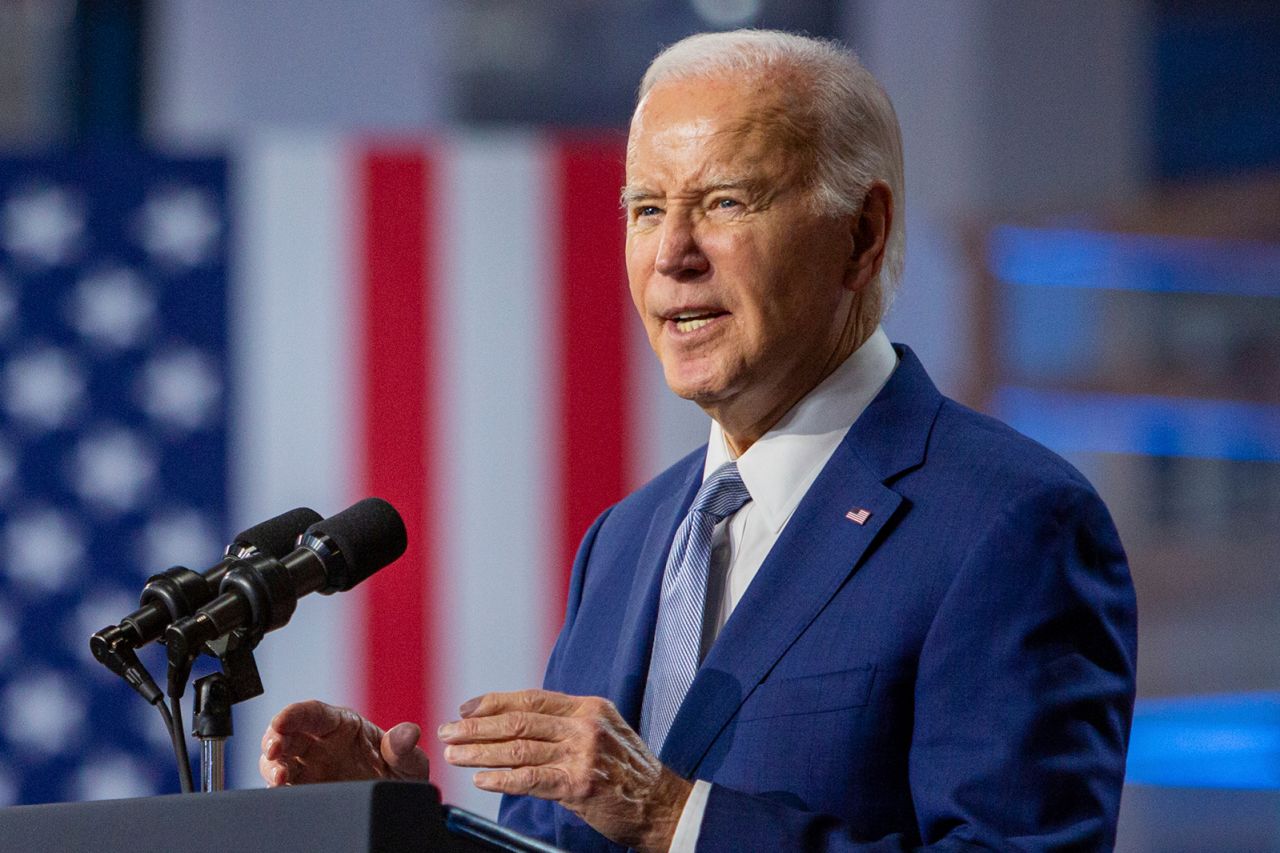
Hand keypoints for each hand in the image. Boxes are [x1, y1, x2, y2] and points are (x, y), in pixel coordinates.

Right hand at [259, 699, 429, 785]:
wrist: (397, 809)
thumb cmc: (401, 776)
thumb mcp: (409, 762)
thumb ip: (405, 747)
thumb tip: (407, 734)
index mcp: (343, 725)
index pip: (313, 713)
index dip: (294, 714)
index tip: (281, 721)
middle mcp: (320, 745)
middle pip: (288, 735)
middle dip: (275, 739)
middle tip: (273, 750)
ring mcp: (310, 770)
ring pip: (279, 761)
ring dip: (272, 767)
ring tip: (279, 778)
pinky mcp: (306, 792)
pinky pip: (284, 789)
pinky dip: (277, 790)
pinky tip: (280, 792)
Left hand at [439, 690, 690, 852]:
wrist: (662, 804)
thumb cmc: (629, 773)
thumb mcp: (603, 733)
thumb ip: (566, 725)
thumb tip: (519, 723)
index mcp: (588, 707)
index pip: (531, 698)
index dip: (493, 702)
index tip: (466, 708)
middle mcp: (584, 725)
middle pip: (519, 720)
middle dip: (476, 727)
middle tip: (448, 732)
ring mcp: (583, 754)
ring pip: (519, 748)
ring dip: (480, 753)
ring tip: (454, 755)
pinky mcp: (579, 784)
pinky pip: (531, 779)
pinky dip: (502, 779)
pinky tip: (482, 780)